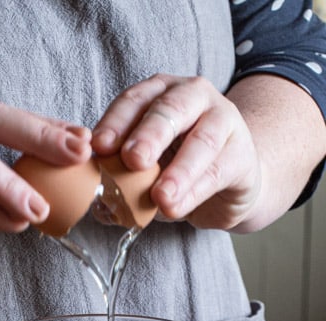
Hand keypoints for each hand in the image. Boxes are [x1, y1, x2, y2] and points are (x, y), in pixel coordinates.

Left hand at [91, 74, 261, 229]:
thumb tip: (98, 205)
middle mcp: (193, 97)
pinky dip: (194, 192)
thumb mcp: (145, 168)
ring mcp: (223, 121)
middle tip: (133, 160)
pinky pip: (217, 172)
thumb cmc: (177, 167)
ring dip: (178, 171)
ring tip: (160, 197)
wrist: (229, 182)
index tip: (99, 147)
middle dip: (148, 135)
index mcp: (160, 93)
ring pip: (201, 142)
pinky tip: (175, 208)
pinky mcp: (241, 154)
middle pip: (169, 110)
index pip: (134, 100)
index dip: (115, 122)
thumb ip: (120, 178)